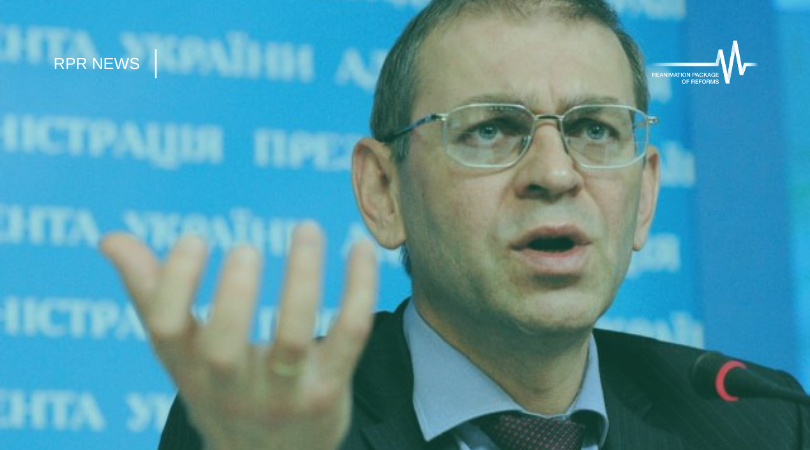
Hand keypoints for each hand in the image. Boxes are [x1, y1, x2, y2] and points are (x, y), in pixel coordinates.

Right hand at [101, 222, 377, 449]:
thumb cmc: (222, 388)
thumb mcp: (181, 353)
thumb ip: (151, 293)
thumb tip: (110, 238)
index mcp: (190, 368)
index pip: (167, 331)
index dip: (174, 282)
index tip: (194, 238)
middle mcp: (233, 386)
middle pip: (226, 348)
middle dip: (234, 295)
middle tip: (245, 248)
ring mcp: (284, 392)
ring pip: (294, 339)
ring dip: (302, 279)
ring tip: (307, 228)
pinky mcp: (329, 388)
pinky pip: (349, 336)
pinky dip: (359, 290)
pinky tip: (361, 247)